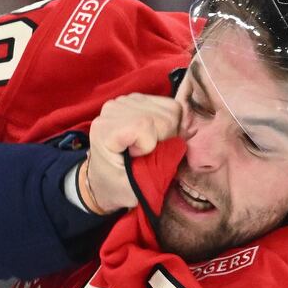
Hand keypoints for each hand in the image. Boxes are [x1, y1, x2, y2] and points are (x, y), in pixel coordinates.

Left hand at [81, 93, 183, 213]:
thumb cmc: (116, 187)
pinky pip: (171, 106)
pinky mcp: (139, 98)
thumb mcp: (135, 188)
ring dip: (168, 132)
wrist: (104, 180)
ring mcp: (126, 100)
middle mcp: (113, 109)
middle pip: (162, 117)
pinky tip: (153, 134)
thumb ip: (158, 168)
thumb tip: (182, 143)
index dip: (150, 145)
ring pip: (170, 110)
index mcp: (104, 129)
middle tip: (149, 154)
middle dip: (164, 139)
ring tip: (150, 146)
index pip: (143, 124)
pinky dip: (170, 123)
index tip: (137, 157)